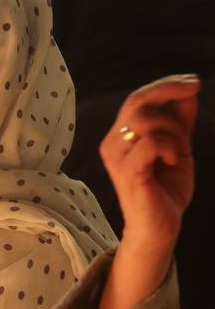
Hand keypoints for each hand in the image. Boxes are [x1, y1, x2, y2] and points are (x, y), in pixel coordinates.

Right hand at [100, 74, 199, 256]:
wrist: (159, 226)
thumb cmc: (165, 189)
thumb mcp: (178, 147)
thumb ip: (180, 121)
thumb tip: (189, 92)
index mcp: (121, 135)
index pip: (138, 98)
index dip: (165, 85)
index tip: (194, 82)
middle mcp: (113, 143)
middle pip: (137, 102)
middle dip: (169, 92)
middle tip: (194, 94)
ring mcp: (117, 158)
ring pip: (147, 121)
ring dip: (173, 130)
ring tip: (178, 150)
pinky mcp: (128, 172)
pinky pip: (151, 143)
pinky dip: (169, 148)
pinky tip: (173, 161)